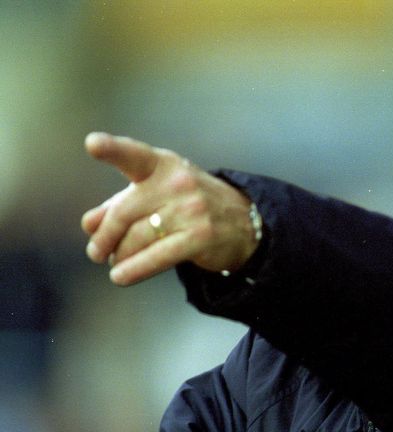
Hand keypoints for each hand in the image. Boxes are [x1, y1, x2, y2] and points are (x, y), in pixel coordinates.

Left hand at [82, 132, 257, 285]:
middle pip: (124, 212)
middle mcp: (178, 183)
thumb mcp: (157, 195)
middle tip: (96, 252)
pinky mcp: (200, 236)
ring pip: (137, 238)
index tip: (92, 144)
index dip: (113, 150)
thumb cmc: (190, 206)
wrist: (243, 223)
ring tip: (115, 263)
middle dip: (105, 237)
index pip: (135, 155)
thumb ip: (121, 204)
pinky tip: (121, 276)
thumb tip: (89, 224)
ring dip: (120, 255)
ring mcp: (192, 209)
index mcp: (164, 166)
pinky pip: (156, 256)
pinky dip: (134, 269)